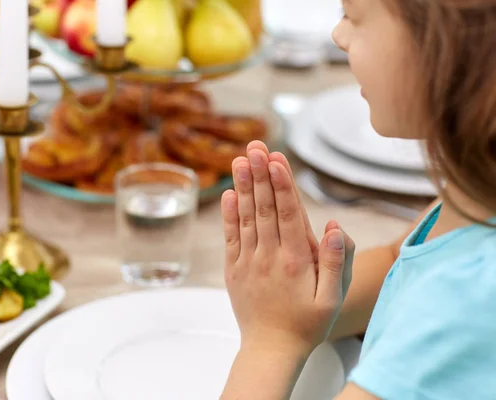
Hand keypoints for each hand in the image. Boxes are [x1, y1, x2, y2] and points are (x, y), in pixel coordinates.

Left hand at [222, 141, 354, 354]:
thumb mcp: (332, 299)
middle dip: (260, 174)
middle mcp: (269, 257)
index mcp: (295, 261)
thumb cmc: (307, 324)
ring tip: (240, 160)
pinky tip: (228, 194)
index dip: (282, 184)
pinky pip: (230, 237)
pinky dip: (229, 214)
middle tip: (256, 147)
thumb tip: (333, 224)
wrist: (271, 350)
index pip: (289, 215)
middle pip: (265, 209)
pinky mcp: (233, 269)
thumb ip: (335, 261)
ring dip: (244, 187)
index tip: (276, 159)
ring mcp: (248, 262)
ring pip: (246, 217)